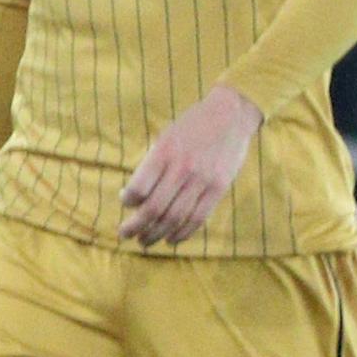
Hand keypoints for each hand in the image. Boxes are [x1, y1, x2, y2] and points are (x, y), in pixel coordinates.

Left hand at [120, 84, 262, 244]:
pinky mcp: (219, 188)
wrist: (231, 114)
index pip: (139, 187)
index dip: (128, 200)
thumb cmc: (193, 125)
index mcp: (165, 152)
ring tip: (144, 241)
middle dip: (136, 226)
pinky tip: (171, 239)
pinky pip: (198, 218)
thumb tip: (137, 195)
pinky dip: (182, 233)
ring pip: (174, 217)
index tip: (125, 203)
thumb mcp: (167, 136)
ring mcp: (202, 180)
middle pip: (154, 208)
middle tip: (126, 234)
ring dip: (155, 234)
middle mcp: (182, 168)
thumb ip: (154, 163)